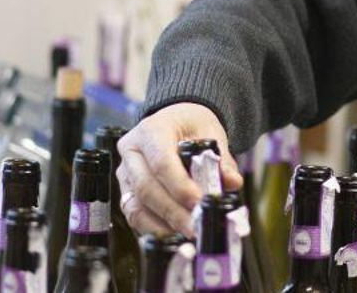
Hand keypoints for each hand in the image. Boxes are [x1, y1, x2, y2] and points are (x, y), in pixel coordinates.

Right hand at [114, 102, 243, 235]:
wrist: (176, 122)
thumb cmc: (191, 127)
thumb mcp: (211, 134)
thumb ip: (221, 160)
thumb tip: (232, 182)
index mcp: (151, 131)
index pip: (161, 162)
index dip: (180, 186)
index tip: (199, 203)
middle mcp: (131, 151)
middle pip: (146, 188)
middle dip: (173, 212)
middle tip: (195, 227)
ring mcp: (125, 173)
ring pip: (136, 206)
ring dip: (162, 225)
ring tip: (187, 233)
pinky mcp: (126, 192)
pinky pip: (134, 215)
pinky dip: (154, 228)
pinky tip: (174, 234)